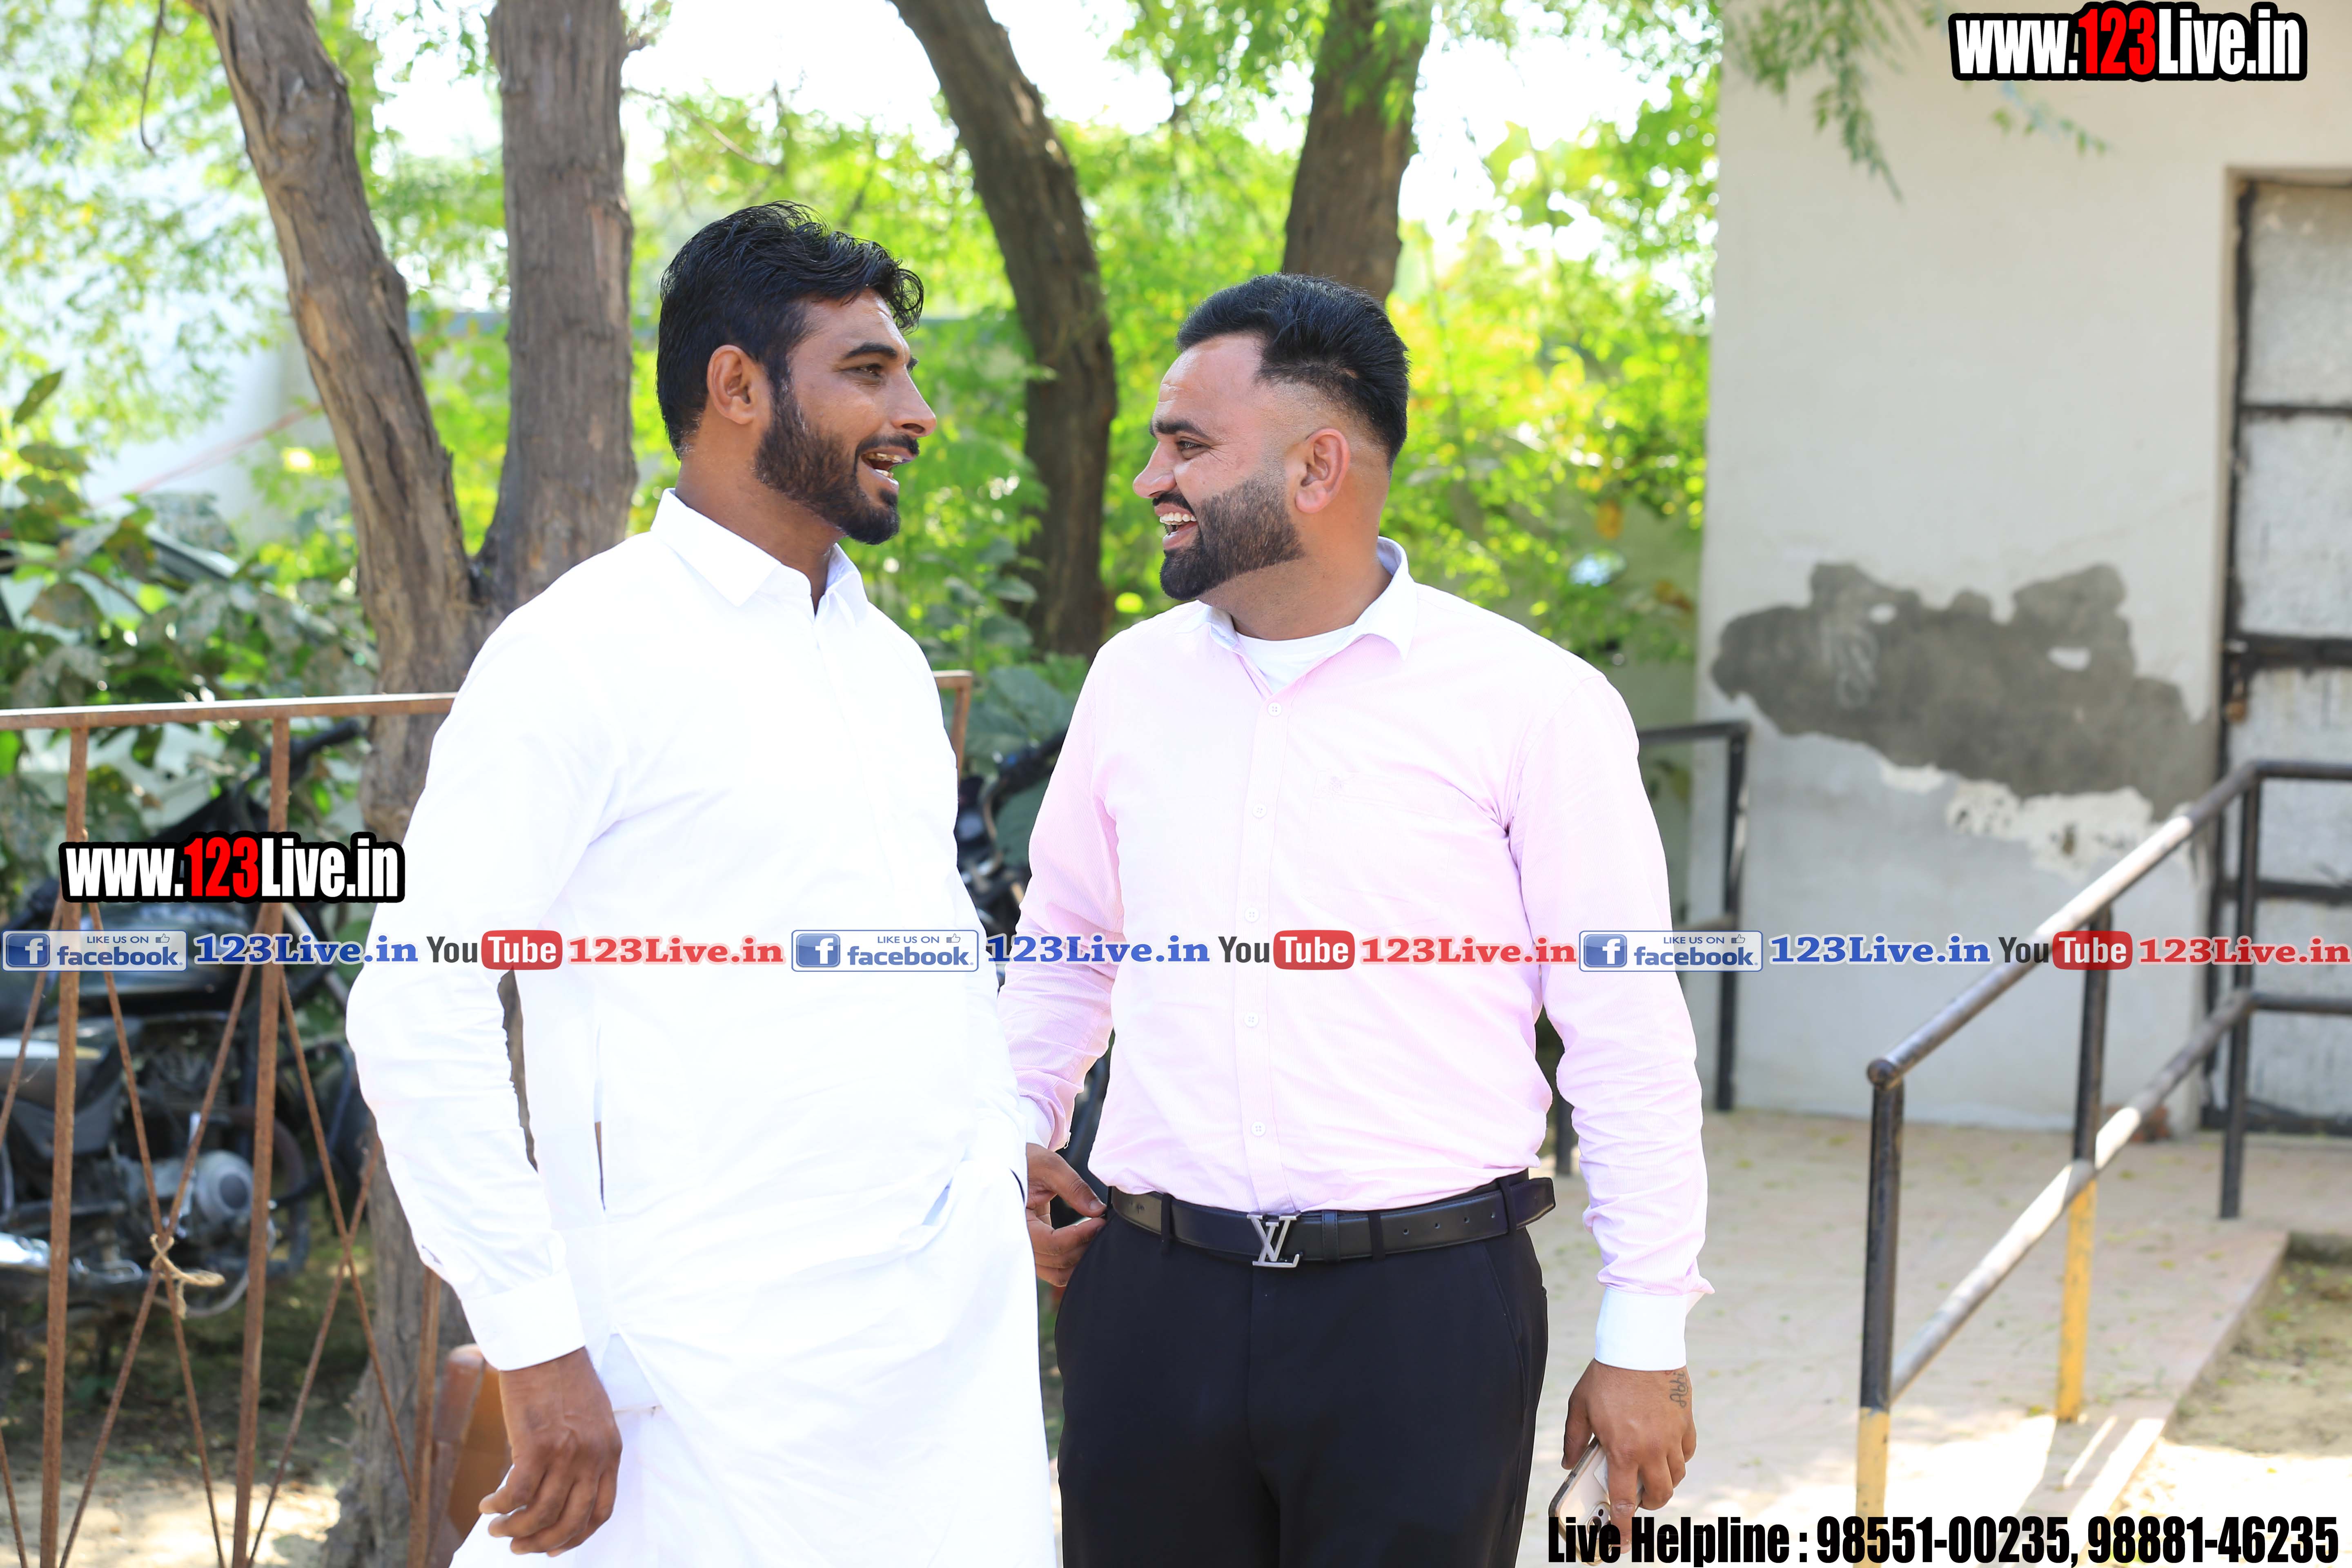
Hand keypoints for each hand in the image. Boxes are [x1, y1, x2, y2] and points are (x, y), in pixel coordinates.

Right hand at [480, 1347, 622, 1555]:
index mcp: (609, 1452)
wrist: (545, 1348)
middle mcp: (592, 1457)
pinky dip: (498, 1507)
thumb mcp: (589, 1421)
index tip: (554, 1547)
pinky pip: (515, 1494)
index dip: (576, 1537)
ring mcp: (566, 1454)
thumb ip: (582, 1455)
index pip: (600, 1511)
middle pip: (570, 1521)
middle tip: (519, 1548)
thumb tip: (558, 1491)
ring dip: (514, 1530)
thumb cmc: (563, 1380)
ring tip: (496, 1530)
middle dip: (542, 1542)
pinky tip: (487, 1506)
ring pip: (539, 1513)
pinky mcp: (536, 1446)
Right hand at [1026, 1142, 1104, 1286]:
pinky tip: (1086, 1241)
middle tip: (1103, 1226)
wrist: (1007, 1164)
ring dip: (1080, 1258)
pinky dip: (1073, 1260)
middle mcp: (1016, 1242)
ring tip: (1096, 1235)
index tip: (1100, 1221)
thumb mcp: (1048, 1166)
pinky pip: (1056, 1267)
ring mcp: (1026, 1250)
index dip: (1080, 1235)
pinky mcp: (1036, 1249)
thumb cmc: (1023, 1161)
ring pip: (1058, 1272)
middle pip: (1057, 1262)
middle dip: (1084, 1246)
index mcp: (1013, 1221)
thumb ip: (1073, 1187)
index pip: (1052, 1243)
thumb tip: (1097, 1210)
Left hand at [1563, 1360, 1695, 1524]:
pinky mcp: (1685, 1421)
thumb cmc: (1607, 1375)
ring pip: (1676, 1476)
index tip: (1622, 1539)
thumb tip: (1568, 1462)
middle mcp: (1651, 1449)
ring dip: (1664, 1483)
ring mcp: (1671, 1436)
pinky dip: (1679, 1459)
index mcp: (1623, 1450)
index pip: (1624, 1500)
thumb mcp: (1580, 1407)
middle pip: (1659, 1495)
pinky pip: (1687, 1451)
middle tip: (1637, 1500)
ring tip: (1650, 1476)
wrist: (1640, 1346)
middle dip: (1648, 1505)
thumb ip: (1574, 1439)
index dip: (1623, 1525)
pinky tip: (1667, 1452)